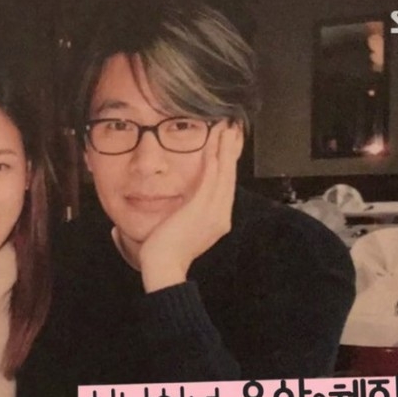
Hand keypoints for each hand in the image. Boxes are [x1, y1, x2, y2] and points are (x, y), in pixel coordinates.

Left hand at [137, 123, 243, 291]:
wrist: (164, 267)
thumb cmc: (167, 251)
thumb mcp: (184, 228)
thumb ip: (191, 213)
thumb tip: (187, 202)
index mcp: (218, 220)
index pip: (226, 186)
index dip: (228, 164)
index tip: (228, 145)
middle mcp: (221, 215)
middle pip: (229, 176)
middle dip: (231, 150)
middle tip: (233, 129)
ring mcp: (214, 212)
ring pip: (223, 173)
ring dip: (224, 149)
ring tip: (226, 129)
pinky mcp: (201, 208)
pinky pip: (210, 178)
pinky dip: (213, 160)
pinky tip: (213, 145)